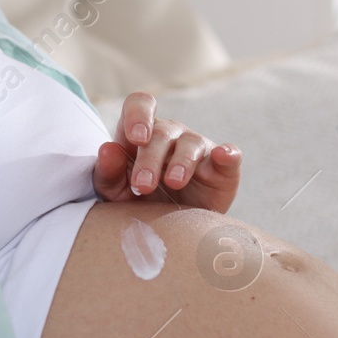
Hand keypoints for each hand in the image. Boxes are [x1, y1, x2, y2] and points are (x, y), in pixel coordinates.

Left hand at [92, 92, 241, 212]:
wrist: (169, 232)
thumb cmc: (138, 203)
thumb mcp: (115, 192)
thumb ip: (107, 172)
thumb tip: (107, 149)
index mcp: (141, 133)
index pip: (140, 105)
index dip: (138, 115)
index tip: (135, 138)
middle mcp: (170, 135)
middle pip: (162, 132)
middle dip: (150, 159)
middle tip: (142, 186)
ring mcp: (197, 148)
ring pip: (191, 143)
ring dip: (181, 162)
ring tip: (173, 183)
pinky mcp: (222, 169)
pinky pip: (230, 155)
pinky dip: (228, 154)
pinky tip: (223, 156)